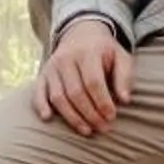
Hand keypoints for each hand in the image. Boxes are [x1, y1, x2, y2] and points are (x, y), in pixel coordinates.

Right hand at [33, 18, 134, 136]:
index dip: (102, 102)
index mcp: (87, 52)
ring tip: (87, 130)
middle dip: (90, 114)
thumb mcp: (121, 56)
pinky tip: (48, 118)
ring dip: (72, 117)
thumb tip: (125, 100)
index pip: (93, 81)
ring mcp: (52, 66)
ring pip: (58, 96)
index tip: (112, 116)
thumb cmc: (104, 51)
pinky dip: (40, 105)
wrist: (81, 32)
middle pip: (75, 92)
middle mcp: (66, 58)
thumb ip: (125, 76)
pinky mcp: (42, 74)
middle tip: (103, 128)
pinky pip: (38, 92)